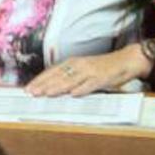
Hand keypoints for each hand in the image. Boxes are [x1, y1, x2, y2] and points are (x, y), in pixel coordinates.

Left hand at [26, 46, 145, 96]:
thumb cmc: (103, 67)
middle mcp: (80, 65)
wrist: (127, 60)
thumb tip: (51, 87)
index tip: (27, 88)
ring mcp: (91, 71)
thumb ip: (69, 78)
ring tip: (46, 94)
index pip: (52, 71)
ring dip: (58, 87)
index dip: (39, 80)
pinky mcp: (103, 78)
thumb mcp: (83, 70)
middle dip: (44, 85)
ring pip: (71, 80)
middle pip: (58, 76)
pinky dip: (82, 89)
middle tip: (31, 93)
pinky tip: (73, 94)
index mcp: (73, 63)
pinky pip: (91, 84)